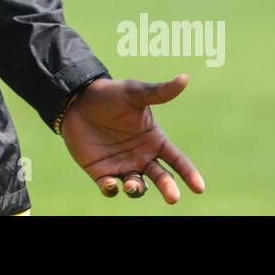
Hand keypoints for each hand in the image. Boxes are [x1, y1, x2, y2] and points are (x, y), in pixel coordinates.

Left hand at [60, 73, 205, 204]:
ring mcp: (122, 165)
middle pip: (161, 178)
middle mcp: (141, 156)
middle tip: (173, 197)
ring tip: (133, 184)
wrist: (75, 100)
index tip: (199, 187)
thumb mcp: (134, 93)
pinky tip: (111, 184)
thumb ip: (159, 91)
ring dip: (137, 189)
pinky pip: (109, 187)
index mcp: (154, 139)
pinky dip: (111, 189)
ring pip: (137, 186)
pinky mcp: (101, 172)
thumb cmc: (109, 94)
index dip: (189, 174)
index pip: (177, 160)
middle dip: (168, 188)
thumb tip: (185, 77)